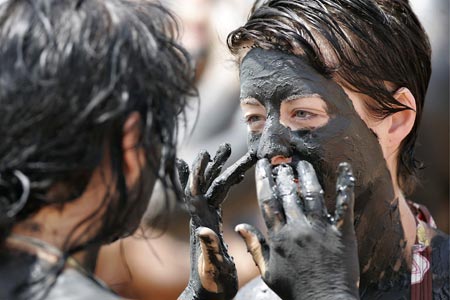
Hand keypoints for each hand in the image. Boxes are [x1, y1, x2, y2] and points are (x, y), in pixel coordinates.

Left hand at [177, 144, 255, 299]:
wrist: (207, 293)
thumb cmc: (210, 283)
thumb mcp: (212, 267)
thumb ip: (209, 248)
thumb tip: (202, 230)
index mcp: (201, 224)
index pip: (197, 193)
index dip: (198, 172)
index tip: (204, 153)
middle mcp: (202, 217)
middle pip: (208, 184)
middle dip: (215, 164)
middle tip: (225, 146)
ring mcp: (207, 219)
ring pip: (214, 188)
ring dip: (220, 170)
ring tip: (228, 152)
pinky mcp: (214, 222)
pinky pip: (219, 197)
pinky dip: (226, 184)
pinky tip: (235, 177)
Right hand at [235, 159, 359, 299]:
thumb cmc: (295, 290)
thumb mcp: (268, 271)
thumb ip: (255, 247)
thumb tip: (239, 227)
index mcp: (279, 237)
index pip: (268, 201)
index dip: (264, 179)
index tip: (262, 164)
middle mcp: (298, 228)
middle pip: (288, 192)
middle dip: (284, 173)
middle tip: (283, 162)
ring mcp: (321, 228)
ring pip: (312, 192)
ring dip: (306, 174)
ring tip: (302, 162)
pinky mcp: (342, 232)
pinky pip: (344, 203)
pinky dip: (345, 184)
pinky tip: (344, 167)